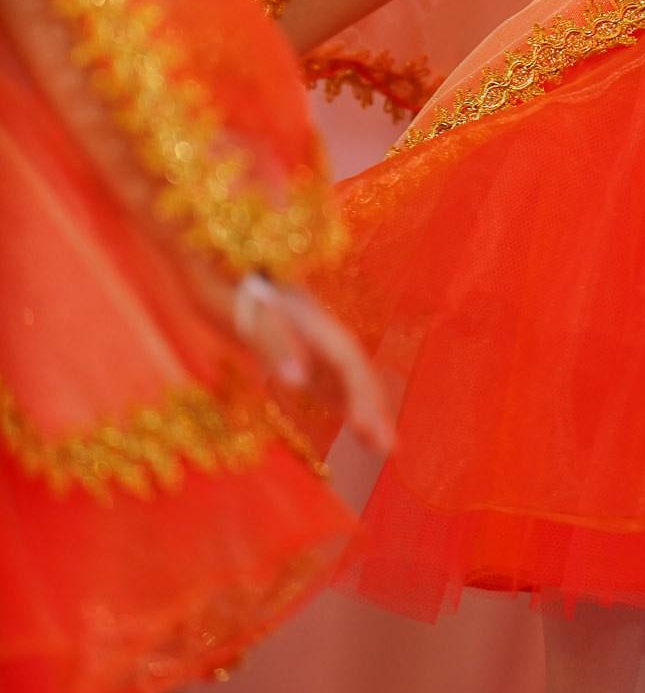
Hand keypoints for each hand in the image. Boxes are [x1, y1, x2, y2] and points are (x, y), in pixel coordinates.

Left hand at [233, 275, 394, 454]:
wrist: (205, 245)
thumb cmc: (215, 276)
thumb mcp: (236, 309)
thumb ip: (272, 341)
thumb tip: (299, 381)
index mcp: (305, 317)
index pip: (345, 360)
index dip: (360, 395)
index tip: (368, 431)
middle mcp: (312, 324)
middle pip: (351, 367)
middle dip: (373, 405)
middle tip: (391, 448)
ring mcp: (302, 331)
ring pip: (340, 372)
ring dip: (361, 404)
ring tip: (379, 441)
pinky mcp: (288, 337)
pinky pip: (322, 372)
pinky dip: (338, 396)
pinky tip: (342, 413)